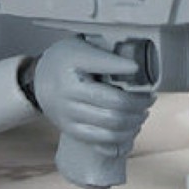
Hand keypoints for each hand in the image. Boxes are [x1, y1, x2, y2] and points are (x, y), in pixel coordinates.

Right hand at [33, 39, 152, 152]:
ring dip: (133, 122)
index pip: (105, 73)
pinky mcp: (71, 130)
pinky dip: (120, 138)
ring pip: (111, 127)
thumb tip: (136, 67)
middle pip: (115, 107)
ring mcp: (69, 116)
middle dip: (139, 105)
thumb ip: (105, 56)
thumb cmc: (65, 60)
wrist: (39, 80)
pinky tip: (129, 129)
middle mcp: (69, 96)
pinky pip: (101, 141)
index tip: (139, 71)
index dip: (127, 74)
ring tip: (141, 114)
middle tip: (149, 99)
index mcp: (72, 72)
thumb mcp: (80, 48)